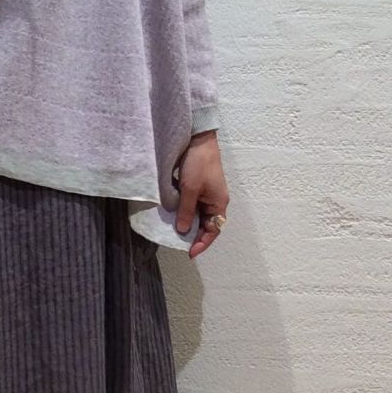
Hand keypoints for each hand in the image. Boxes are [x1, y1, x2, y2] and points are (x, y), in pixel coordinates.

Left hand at [173, 130, 227, 259]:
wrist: (197, 139)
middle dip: (194, 235)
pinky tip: (173, 216)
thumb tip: (182, 230)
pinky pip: (191, 205)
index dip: (202, 243)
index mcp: (218, 203)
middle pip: (206, 225)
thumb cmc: (198, 163)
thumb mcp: (190, 189)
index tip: (190, 252)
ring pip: (197, 216)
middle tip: (179, 244)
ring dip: (187, 223)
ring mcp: (206, 194)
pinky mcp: (196, 187)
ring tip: (174, 232)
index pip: (213, 230)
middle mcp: (214, 201)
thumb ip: (186, 211)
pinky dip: (183, 212)